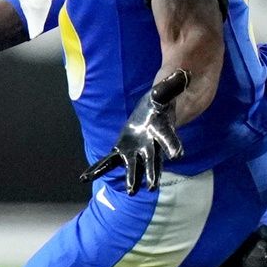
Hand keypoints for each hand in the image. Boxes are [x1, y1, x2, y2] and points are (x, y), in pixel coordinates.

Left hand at [80, 70, 189, 194]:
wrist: (155, 114)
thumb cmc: (161, 102)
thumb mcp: (164, 92)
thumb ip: (171, 86)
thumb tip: (182, 74)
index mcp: (162, 130)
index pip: (168, 139)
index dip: (173, 145)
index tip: (177, 155)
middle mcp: (151, 145)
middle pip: (153, 161)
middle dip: (152, 173)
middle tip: (152, 186)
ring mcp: (137, 150)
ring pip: (134, 167)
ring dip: (132, 179)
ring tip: (131, 192)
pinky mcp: (123, 150)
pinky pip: (110, 161)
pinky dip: (98, 169)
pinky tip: (85, 177)